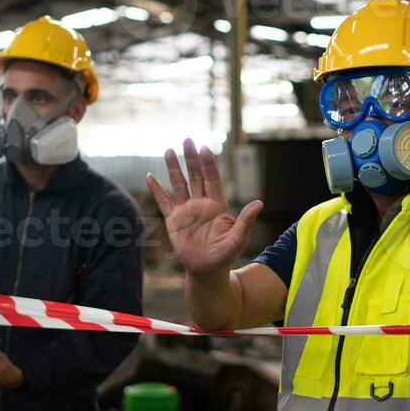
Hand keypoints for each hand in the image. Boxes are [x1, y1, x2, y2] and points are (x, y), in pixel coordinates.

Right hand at [146, 139, 263, 277]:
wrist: (207, 271)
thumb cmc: (225, 255)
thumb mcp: (238, 239)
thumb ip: (246, 220)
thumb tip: (259, 203)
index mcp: (217, 205)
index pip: (212, 179)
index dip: (209, 164)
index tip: (204, 149)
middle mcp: (201, 204)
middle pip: (196, 176)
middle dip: (191, 158)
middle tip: (187, 140)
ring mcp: (186, 210)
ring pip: (179, 184)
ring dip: (174, 168)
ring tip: (169, 150)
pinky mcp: (173, 220)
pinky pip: (163, 201)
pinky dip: (156, 189)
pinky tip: (149, 176)